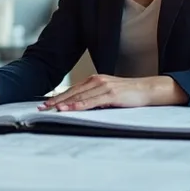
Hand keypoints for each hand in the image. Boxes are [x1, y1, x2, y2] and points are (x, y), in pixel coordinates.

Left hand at [40, 74, 184, 111]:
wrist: (148, 89)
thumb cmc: (129, 94)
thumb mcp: (108, 95)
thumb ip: (95, 98)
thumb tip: (81, 107)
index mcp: (94, 80)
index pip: (72, 90)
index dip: (57, 97)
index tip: (45, 105)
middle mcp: (96, 81)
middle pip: (71, 92)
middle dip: (55, 101)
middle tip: (41, 108)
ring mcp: (103, 86)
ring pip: (79, 96)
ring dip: (63, 103)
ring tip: (50, 109)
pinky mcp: (111, 94)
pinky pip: (91, 101)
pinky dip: (79, 105)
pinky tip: (70, 108)